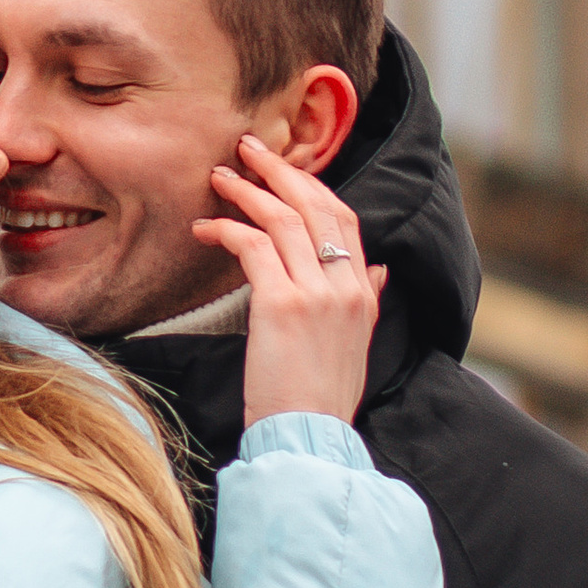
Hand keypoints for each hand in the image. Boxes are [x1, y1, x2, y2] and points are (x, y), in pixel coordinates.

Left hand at [195, 134, 384, 423]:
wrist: (310, 438)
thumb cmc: (322, 397)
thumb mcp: (358, 344)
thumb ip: (369, 300)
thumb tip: (382, 271)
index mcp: (365, 293)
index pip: (346, 219)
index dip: (313, 186)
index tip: (284, 169)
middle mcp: (347, 286)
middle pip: (317, 205)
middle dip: (281, 170)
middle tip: (247, 148)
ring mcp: (317, 293)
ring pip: (282, 218)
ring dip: (246, 192)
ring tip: (219, 179)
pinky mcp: (283, 304)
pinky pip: (253, 245)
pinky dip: (227, 229)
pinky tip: (205, 229)